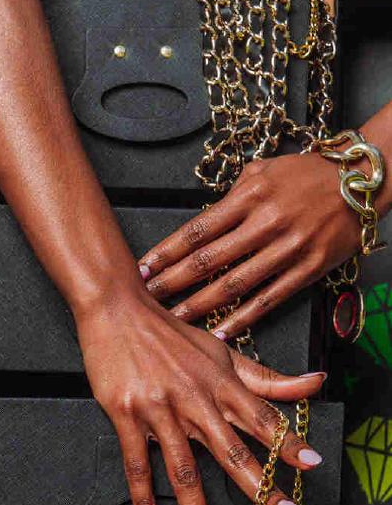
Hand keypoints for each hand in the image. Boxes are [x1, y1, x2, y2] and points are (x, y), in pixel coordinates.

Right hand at [75, 288, 325, 504]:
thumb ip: (266, 378)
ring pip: (184, 471)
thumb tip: (314, 384)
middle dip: (260, 486)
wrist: (117, 310)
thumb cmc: (169, 334)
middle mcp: (195, 399)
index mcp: (221, 384)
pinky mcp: (127, 417)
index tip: (311, 465)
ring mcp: (160, 410)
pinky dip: (144, 503)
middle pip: (232, 451)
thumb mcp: (221, 352)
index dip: (288, 441)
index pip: (263, 417)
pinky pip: (137, 467)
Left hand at [138, 154, 359, 338]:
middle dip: (172, 282)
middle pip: (208, 260)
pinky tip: (218, 333)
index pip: (197, 229)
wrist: (360, 182)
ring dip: (199, 306)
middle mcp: (266, 223)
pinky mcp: (307, 270)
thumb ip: (230, 195)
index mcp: (250, 196)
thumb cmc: (306, 174)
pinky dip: (241, 320)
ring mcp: (287, 249)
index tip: (144, 268)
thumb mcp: (263, 170)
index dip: (167, 252)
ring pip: (233, 285)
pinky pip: (268, 300)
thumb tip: (201, 223)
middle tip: (147, 298)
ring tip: (173, 319)